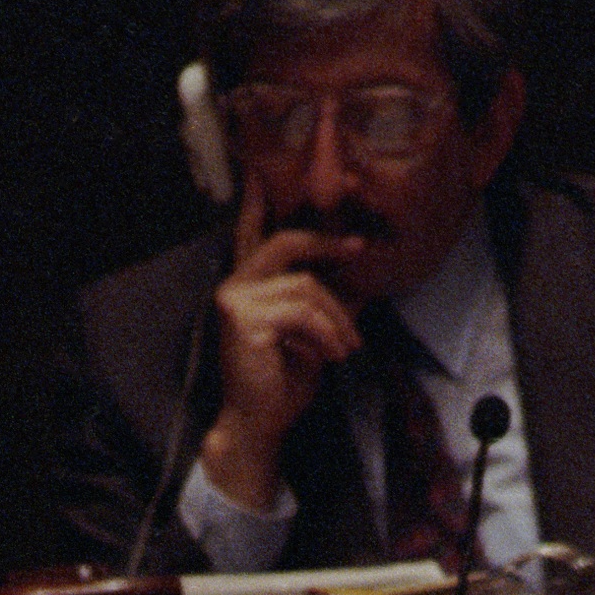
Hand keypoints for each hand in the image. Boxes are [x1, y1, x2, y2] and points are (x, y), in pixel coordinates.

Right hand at [197, 173, 366, 510]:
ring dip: (336, 317)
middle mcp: (234, 286)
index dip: (257, 202)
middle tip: (359, 250)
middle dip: (327, 245)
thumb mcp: (312, 336)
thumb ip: (325, 303)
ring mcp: (235, 300)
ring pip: (304, 286)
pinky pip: (301, 311)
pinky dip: (325, 333)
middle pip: (286, 244)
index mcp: (247, 286)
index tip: (259, 170)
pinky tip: (331, 355)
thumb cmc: (281, 384)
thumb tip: (357, 277)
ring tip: (347, 347)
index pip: (250, 234)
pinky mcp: (244, 319)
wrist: (259, 425)